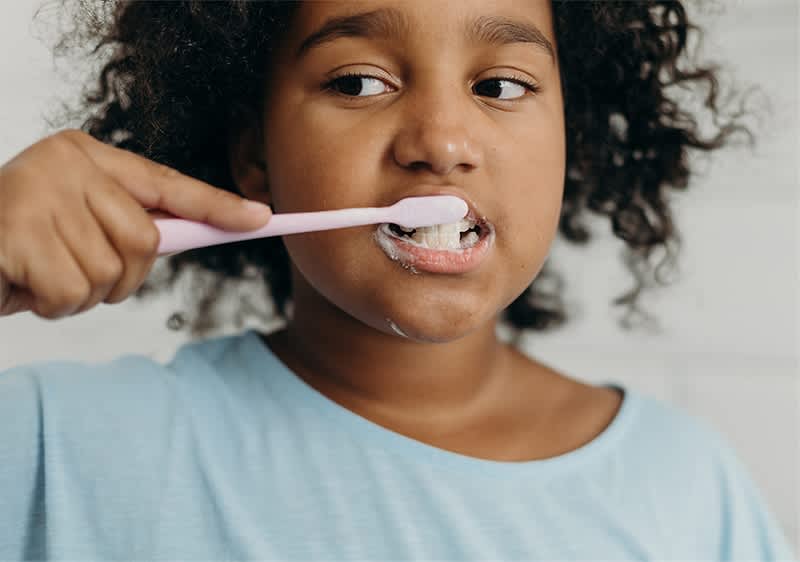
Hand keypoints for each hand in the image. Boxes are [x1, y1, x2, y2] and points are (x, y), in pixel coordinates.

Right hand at [0, 130, 270, 318]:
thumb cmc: (19, 243)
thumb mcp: (76, 225)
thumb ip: (126, 225)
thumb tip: (196, 234)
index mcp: (88, 157)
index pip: (167, 183)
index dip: (217, 205)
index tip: (263, 219)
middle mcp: (67, 163)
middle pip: (145, 242)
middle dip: (121, 277)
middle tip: (75, 275)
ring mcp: (40, 191)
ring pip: (110, 274)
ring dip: (79, 294)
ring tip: (39, 276)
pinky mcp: (15, 228)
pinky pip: (72, 293)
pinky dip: (51, 306)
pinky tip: (20, 286)